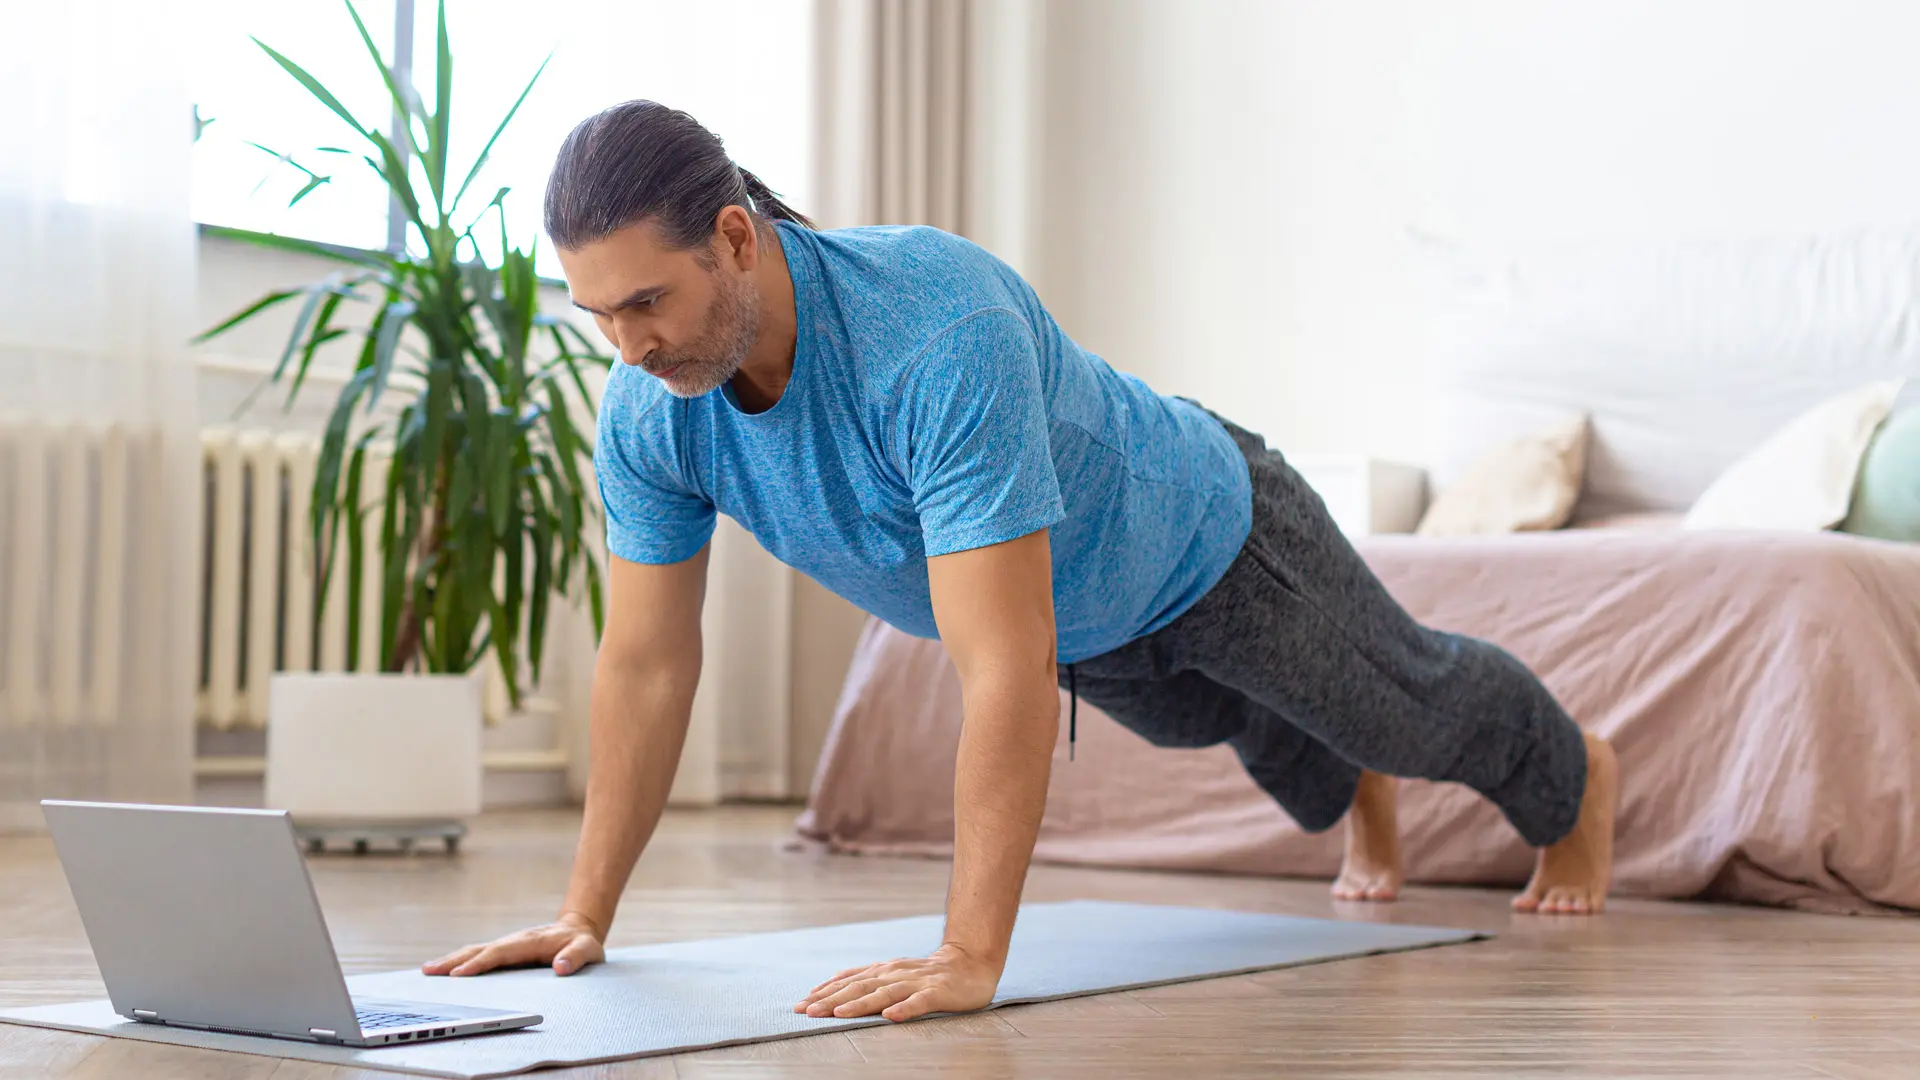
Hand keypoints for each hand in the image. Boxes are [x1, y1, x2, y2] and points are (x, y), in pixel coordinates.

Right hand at [422, 912, 606, 977]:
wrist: (578, 930)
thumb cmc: (582, 943)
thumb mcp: (588, 949)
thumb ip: (576, 957)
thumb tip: (560, 967)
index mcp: (529, 942)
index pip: (500, 953)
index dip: (479, 963)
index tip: (459, 974)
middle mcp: (513, 942)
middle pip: (479, 949)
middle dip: (454, 961)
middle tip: (429, 971)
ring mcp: (507, 946)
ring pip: (475, 951)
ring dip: (451, 961)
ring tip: (427, 971)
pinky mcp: (505, 953)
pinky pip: (479, 957)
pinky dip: (460, 962)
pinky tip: (445, 972)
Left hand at [794, 944, 1001, 1022]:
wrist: (970, 963)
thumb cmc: (928, 974)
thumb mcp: (894, 974)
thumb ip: (869, 980)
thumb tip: (834, 987)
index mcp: (884, 971)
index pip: (849, 981)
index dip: (824, 993)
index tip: (801, 1005)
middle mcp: (895, 974)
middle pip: (859, 987)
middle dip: (831, 1000)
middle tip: (807, 1011)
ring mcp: (916, 983)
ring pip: (883, 994)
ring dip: (859, 1004)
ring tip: (838, 1014)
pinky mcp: (937, 993)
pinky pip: (919, 1002)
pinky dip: (904, 1009)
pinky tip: (890, 1017)